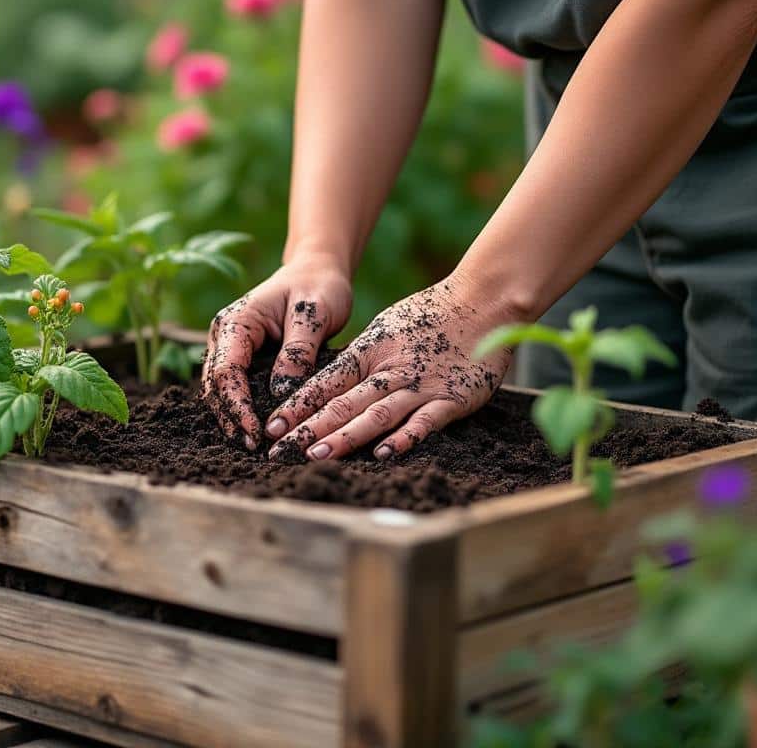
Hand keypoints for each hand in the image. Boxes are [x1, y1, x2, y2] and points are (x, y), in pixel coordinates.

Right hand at [202, 256, 353, 448]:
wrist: (316, 272)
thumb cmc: (318, 288)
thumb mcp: (314, 314)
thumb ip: (297, 352)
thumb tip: (281, 392)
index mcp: (237, 322)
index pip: (227, 371)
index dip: (237, 404)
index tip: (256, 430)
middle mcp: (224, 336)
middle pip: (215, 385)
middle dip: (231, 417)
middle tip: (253, 446)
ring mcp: (229, 348)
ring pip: (218, 390)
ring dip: (232, 417)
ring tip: (252, 444)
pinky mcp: (241, 358)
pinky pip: (232, 388)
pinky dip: (239, 409)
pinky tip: (254, 429)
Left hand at [265, 275, 515, 460]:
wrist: (483, 300)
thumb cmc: (430, 315)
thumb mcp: (385, 330)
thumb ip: (360, 359)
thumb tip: (325, 386)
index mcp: (370, 353)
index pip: (326, 383)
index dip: (298, 406)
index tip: (273, 426)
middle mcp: (390, 371)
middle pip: (344, 403)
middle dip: (309, 428)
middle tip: (280, 450)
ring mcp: (420, 386)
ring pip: (376, 414)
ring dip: (346, 436)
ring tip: (317, 454)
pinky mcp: (451, 399)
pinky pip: (424, 422)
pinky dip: (404, 438)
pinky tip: (383, 454)